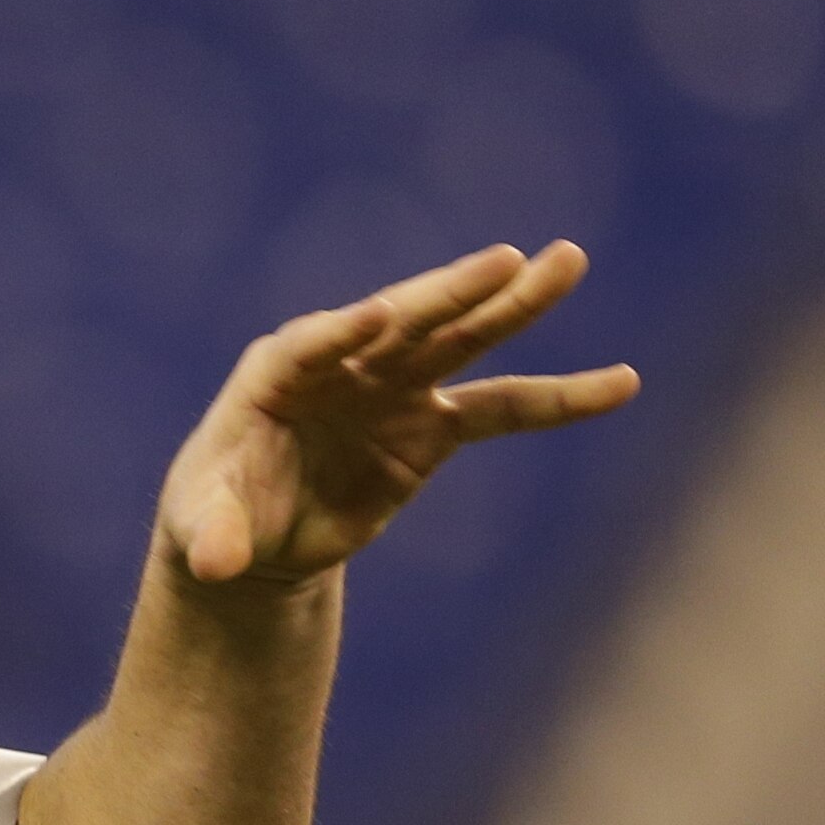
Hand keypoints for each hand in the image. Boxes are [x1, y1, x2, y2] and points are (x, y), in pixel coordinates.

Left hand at [159, 242, 640, 587]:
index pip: (311, 344)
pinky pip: (505, 408)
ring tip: (570, 261)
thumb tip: (213, 566)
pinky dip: (559, 398)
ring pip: (461, 340)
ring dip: (514, 304)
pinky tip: (622, 384)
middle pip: (401, 320)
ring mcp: (392, 388)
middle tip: (508, 258)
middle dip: (450, 293)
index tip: (377, 316)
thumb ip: (212, 536)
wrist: (257, 530)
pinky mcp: (432, 426)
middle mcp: (341, 364)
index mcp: (276, 374)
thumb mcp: (202, 526)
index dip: (340, 332)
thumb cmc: (217, 512)